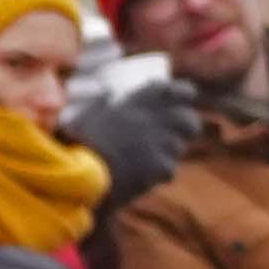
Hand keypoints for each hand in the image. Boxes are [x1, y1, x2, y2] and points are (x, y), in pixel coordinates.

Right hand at [67, 73, 195, 208]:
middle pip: (190, 122)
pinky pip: (169, 170)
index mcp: (140, 100)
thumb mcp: (90, 113)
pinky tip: (141, 178)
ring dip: (167, 154)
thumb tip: (106, 94)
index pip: (181, 90)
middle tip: (175, 136)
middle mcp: (156, 119)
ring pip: (179, 148)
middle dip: (187, 129)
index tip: (183, 100)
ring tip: (147, 160)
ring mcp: (162, 143)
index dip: (184, 95)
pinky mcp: (163, 166)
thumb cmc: (79, 142)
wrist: (78, 173)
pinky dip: (158, 176)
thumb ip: (103, 102)